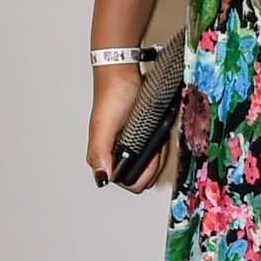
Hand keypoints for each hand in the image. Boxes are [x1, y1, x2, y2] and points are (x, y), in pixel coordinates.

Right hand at [87, 65, 167, 192]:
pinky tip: (158, 133)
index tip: (148, 153)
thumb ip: (100, 153)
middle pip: (143, 176)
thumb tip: (102, 177)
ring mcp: (129, 149)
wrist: (123, 76)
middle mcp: (115, 156)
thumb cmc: (110, 97)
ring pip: (151, 165)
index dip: (143, 172)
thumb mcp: (103, 127)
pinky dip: (160, 143)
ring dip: (158, 152)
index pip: (130, 183)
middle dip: (152, 162)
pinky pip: (155, 151)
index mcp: (104, 158)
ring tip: (155, 134)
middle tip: (153, 142)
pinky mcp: (140, 140)